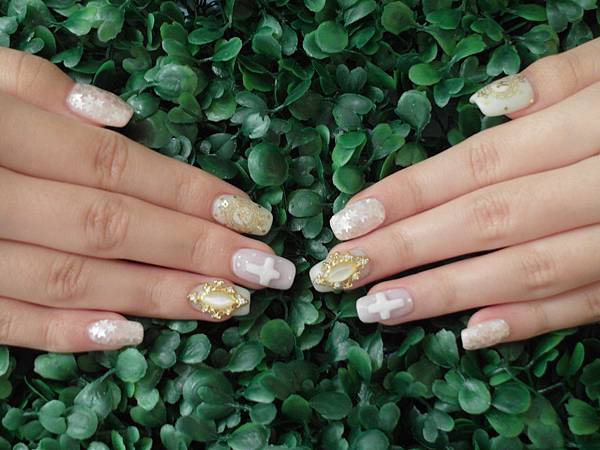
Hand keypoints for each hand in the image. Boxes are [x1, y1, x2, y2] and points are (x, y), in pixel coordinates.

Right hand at [0, 48, 294, 351]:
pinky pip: (2, 321)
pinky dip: (64, 331)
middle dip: (195, 249)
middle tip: (265, 270)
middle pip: (110, 225)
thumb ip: (35, 86)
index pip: (116, 167)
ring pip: (71, 276)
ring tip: (224, 303)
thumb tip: (122, 117)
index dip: (190, 194)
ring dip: (155, 294)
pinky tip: (127, 335)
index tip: (252, 216)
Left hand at [310, 38, 599, 349]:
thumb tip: (485, 105)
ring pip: (527, 270)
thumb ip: (562, 80)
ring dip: (447, 294)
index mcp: (592, 128)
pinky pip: (586, 304)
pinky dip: (529, 321)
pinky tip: (471, 334)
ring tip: (380, 309)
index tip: (347, 220)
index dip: (408, 194)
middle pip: (487, 222)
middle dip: (407, 250)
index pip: (478, 165)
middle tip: (339, 273)